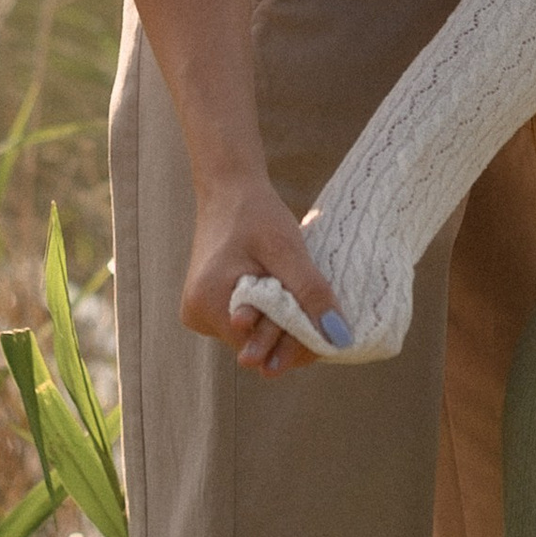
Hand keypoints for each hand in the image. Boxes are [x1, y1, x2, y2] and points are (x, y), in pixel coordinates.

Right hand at [181, 173, 348, 377]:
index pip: (258, 346)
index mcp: (207, 302)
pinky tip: (290, 304)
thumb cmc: (256, 214)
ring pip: (252, 337)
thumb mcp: (288, 250)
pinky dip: (270, 318)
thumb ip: (310, 293)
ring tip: (305, 307)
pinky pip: (247, 325)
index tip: (327, 337)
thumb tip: (338, 338)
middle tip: (324, 327)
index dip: (294, 345)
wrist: (229, 190)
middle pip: (254, 345)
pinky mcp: (209, 308)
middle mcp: (197, 315)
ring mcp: (200, 313)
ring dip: (281, 327)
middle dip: (290, 338)